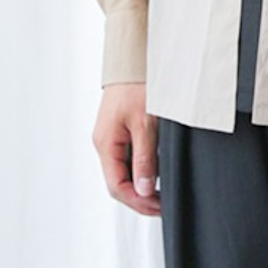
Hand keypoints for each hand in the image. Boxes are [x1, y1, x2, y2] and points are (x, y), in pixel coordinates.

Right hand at [93, 83, 160, 216]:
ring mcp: (111, 137)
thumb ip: (144, 159)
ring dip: (140, 186)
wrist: (135, 59)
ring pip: (122, 172)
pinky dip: (140, 170)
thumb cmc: (137, 86)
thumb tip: (142, 190)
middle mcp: (104, 143)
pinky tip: (155, 174)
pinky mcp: (119, 131)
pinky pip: (127, 159)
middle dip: (139, 198)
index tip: (159, 207)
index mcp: (105, 143)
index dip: (138, 202)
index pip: (117, 186)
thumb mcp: (145, 124)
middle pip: (118, 182)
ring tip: (161, 193)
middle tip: (163, 205)